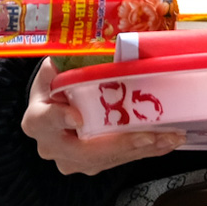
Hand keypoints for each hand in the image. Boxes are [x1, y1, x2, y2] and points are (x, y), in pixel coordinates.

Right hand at [21, 58, 182, 175]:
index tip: (78, 117)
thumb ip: (68, 59)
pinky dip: (144, 151)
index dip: (60, 119)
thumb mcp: (57, 68)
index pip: (45, 120)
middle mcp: (51, 145)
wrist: (53, 108)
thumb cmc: (57, 83)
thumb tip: (90, 40)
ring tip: (168, 137)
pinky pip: (119, 161)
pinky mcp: (92, 165)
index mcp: (37, 119)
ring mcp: (72, 160)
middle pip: (83, 150)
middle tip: (147, 135)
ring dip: (140, 149)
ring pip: (106, 159)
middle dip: (119, 144)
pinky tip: (166, 142)